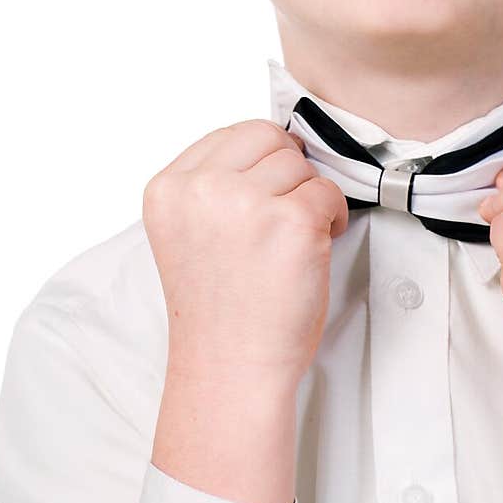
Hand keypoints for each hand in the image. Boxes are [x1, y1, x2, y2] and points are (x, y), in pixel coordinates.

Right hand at [142, 120, 347, 384]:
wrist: (230, 367)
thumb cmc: (218, 311)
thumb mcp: (187, 232)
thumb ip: (210, 187)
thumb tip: (268, 148)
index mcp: (169, 189)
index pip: (229, 135)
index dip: (259, 161)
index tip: (265, 190)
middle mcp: (202, 190)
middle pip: (268, 139)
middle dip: (286, 174)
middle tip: (282, 216)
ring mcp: (247, 203)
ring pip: (301, 165)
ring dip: (308, 197)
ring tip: (291, 240)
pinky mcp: (293, 221)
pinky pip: (329, 193)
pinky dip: (333, 218)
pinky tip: (312, 249)